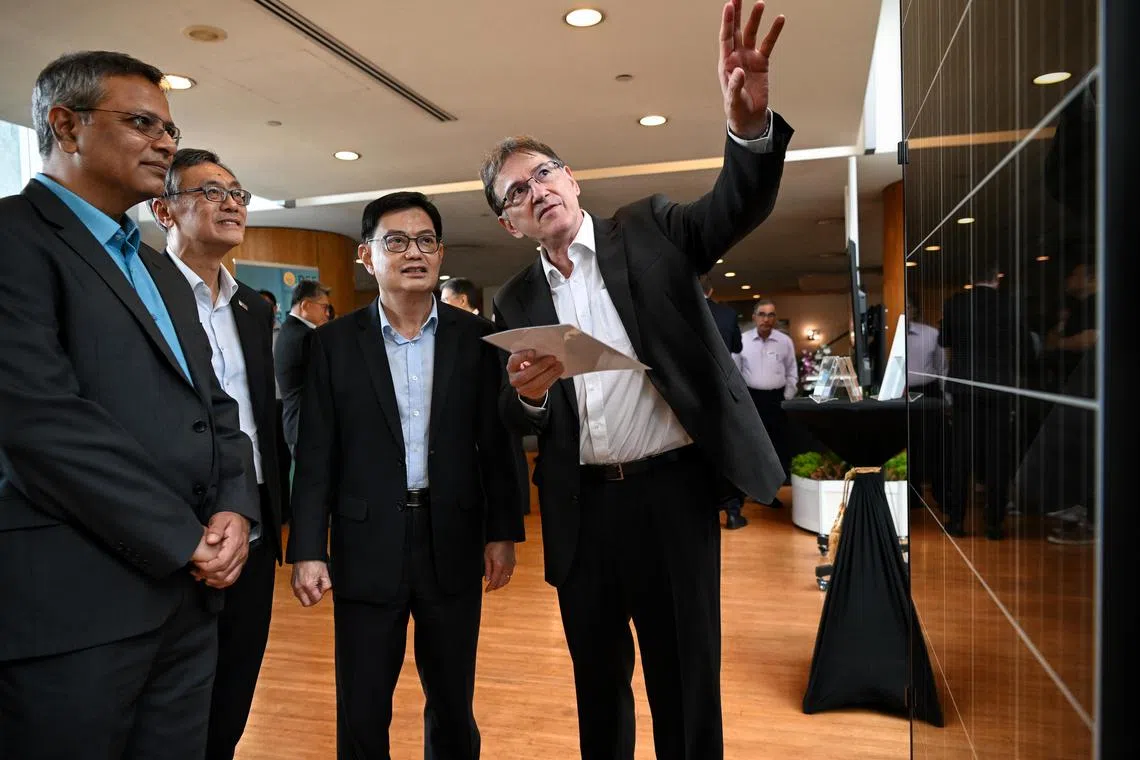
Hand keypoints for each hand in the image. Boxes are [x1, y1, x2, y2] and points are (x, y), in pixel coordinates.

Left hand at [190, 511, 249, 588]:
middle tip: (195, 569)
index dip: (207, 566)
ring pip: (228, 579)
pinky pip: (232, 578)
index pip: (221, 562)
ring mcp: (241, 560)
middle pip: (223, 573)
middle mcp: (240, 554)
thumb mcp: (221, 519)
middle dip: (207, 574)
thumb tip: (211, 540)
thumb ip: (216, 528)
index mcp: (235, 544)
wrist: (241, 520)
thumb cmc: (230, 520)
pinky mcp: (240, 563)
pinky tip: (210, 579)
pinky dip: (220, 582)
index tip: (197, 563)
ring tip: (201, 575)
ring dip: (213, 580)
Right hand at [292, 560, 332, 606]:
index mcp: (307, 585)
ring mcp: (294, 585)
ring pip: (302, 599)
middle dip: (313, 599)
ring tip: (313, 585)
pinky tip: (309, 583)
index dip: (321, 595)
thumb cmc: (315, 561)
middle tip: (318, 590)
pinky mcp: (293, 583)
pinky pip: (298, 593)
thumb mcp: (325, 573)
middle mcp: (299, 587)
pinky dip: (304, 591)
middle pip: (306, 603)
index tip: (322, 589)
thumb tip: (324, 591)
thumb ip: (327, 585)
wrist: (305, 554)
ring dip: (308, 596)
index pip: (315, 599)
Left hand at [484, 541, 515, 592]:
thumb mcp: (487, 556)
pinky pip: (510, 574)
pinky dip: (505, 579)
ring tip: (495, 585)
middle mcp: (506, 567)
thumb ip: (487, 569)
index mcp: (499, 566)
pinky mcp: (513, 563)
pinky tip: (502, 578)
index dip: (490, 587)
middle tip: (490, 589)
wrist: (504, 537)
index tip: (487, 590)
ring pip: (507, 579)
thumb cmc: (494, 544)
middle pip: (502, 582)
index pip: (495, 581)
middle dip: (496, 587)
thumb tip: (487, 579)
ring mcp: (511, 565)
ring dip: (501, 584)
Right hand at [507, 349, 562, 402]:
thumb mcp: (526, 358)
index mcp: (511, 366)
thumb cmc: (528, 364)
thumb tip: (544, 350)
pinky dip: (553, 378)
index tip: (534, 351)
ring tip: (559, 365)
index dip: (523, 357)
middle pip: (525, 375)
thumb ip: (531, 354)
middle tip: (552, 358)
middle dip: (540, 366)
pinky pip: (543, 387)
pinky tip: (559, 370)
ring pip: (535, 383)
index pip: (514, 361)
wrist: (529, 381)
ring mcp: (522, 389)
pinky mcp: (533, 394)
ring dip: (549, 373)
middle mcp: (514, 379)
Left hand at [719, 0, 784, 138]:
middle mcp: (736, 56)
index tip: (729, 5)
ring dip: (755, 19)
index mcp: (725, 63)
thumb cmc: (736, 109)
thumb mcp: (734, 100)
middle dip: (736, 13)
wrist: (748, 116)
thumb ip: (734, 85)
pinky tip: (780, 19)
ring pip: (751, 33)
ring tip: (760, 3)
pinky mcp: (761, 62)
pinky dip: (774, 32)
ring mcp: (749, 57)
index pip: (725, 38)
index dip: (727, 22)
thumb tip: (738, 70)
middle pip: (735, 30)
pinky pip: (768, 43)